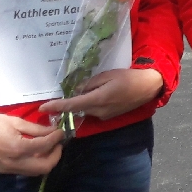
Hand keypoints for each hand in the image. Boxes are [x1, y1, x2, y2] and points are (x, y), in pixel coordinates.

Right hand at [0, 105, 63, 175]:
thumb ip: (36, 129)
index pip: (45, 146)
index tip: (61, 132)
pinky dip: (33, 163)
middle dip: (55, 156)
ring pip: (34, 172)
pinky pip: (23, 171)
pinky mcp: (1, 171)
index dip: (56, 138)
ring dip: (45, 161)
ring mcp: (7, 170)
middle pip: (44, 168)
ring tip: (47, 148)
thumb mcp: (15, 122)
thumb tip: (52, 132)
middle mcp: (14, 163)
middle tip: (57, 144)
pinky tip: (34, 152)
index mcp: (18, 148)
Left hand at [38, 68, 163, 121]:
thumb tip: (76, 89)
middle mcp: (99, 111)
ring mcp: (104, 115)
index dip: (56, 106)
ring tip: (85, 91)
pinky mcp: (109, 116)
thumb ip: (90, 83)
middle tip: (60, 97)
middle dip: (68, 104)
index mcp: (98, 99)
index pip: (72, 105)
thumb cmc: (128, 77)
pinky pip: (94, 111)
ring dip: (81, 103)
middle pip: (77, 109)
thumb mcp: (107, 75)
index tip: (42, 108)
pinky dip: (90, 104)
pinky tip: (96, 94)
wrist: (148, 87)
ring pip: (85, 110)